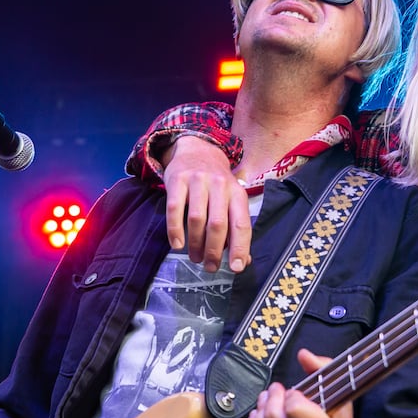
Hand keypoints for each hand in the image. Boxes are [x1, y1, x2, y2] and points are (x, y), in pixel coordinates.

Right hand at [163, 135, 251, 273]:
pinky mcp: (177, 179)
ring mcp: (198, 181)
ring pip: (197, 218)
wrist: (197, 150)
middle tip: (210, 267)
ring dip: (195, 243)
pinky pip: (174, 208)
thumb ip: (236, 228)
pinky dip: (175, 229)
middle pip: (218, 224)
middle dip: (214, 250)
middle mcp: (220, 186)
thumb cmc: (217, 185)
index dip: (240, 247)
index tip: (236, 267)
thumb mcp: (231, 201)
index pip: (241, 224)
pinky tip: (177, 244)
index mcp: (237, 194)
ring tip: (195, 258)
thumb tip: (243, 260)